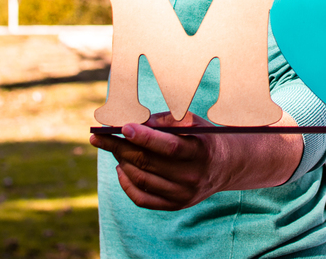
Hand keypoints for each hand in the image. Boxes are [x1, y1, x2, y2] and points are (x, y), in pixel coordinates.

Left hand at [90, 111, 226, 210]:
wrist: (225, 165)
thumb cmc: (202, 136)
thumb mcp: (191, 121)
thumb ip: (164, 120)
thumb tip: (132, 123)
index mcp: (200, 152)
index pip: (170, 147)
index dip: (145, 138)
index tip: (124, 128)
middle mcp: (192, 176)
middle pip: (149, 163)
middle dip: (120, 148)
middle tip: (100, 137)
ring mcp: (183, 194)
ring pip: (142, 180)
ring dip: (121, 162)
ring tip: (113, 148)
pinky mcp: (175, 205)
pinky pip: (142, 199)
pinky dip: (126, 183)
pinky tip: (121, 168)